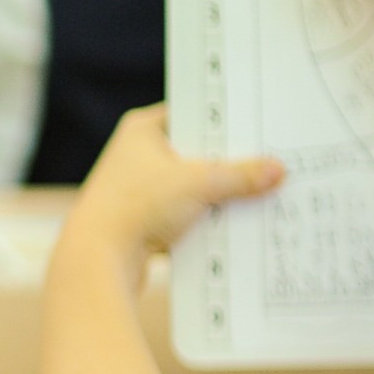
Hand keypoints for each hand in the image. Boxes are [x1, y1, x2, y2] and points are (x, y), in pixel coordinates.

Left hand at [63, 105, 283, 267]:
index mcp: (142, 130)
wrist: (96, 260)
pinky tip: (238, 220)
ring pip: (191, 184)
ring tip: (263, 189)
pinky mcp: (142, 219)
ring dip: (220, 191)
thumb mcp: (200, 184)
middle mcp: (136, 154)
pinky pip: (184, 212)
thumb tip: (277, 170)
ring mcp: (137, 188)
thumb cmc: (137, 208)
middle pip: (195, 150)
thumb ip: (241, 175)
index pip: (193, 112)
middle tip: (271, 157)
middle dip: (229, 159)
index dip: (225, 118)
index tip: (260, 121)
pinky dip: (205, 216)